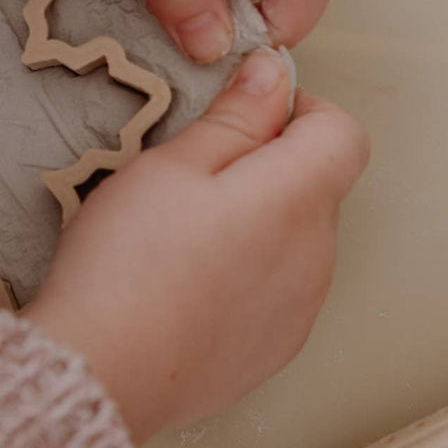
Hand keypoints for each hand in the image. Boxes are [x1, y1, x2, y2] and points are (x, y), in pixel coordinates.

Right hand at [23, 48, 368, 441]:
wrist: (104, 371)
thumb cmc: (128, 265)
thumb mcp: (172, 164)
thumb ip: (235, 117)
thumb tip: (273, 75)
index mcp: (297, 198)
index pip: (343, 133)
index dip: (297, 111)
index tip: (246, 116)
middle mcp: (316, 256)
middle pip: (316, 185)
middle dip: (266, 167)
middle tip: (190, 176)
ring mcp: (300, 308)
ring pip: (295, 237)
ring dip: (255, 222)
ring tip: (179, 235)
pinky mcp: (275, 347)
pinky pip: (276, 288)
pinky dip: (244, 273)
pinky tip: (186, 281)